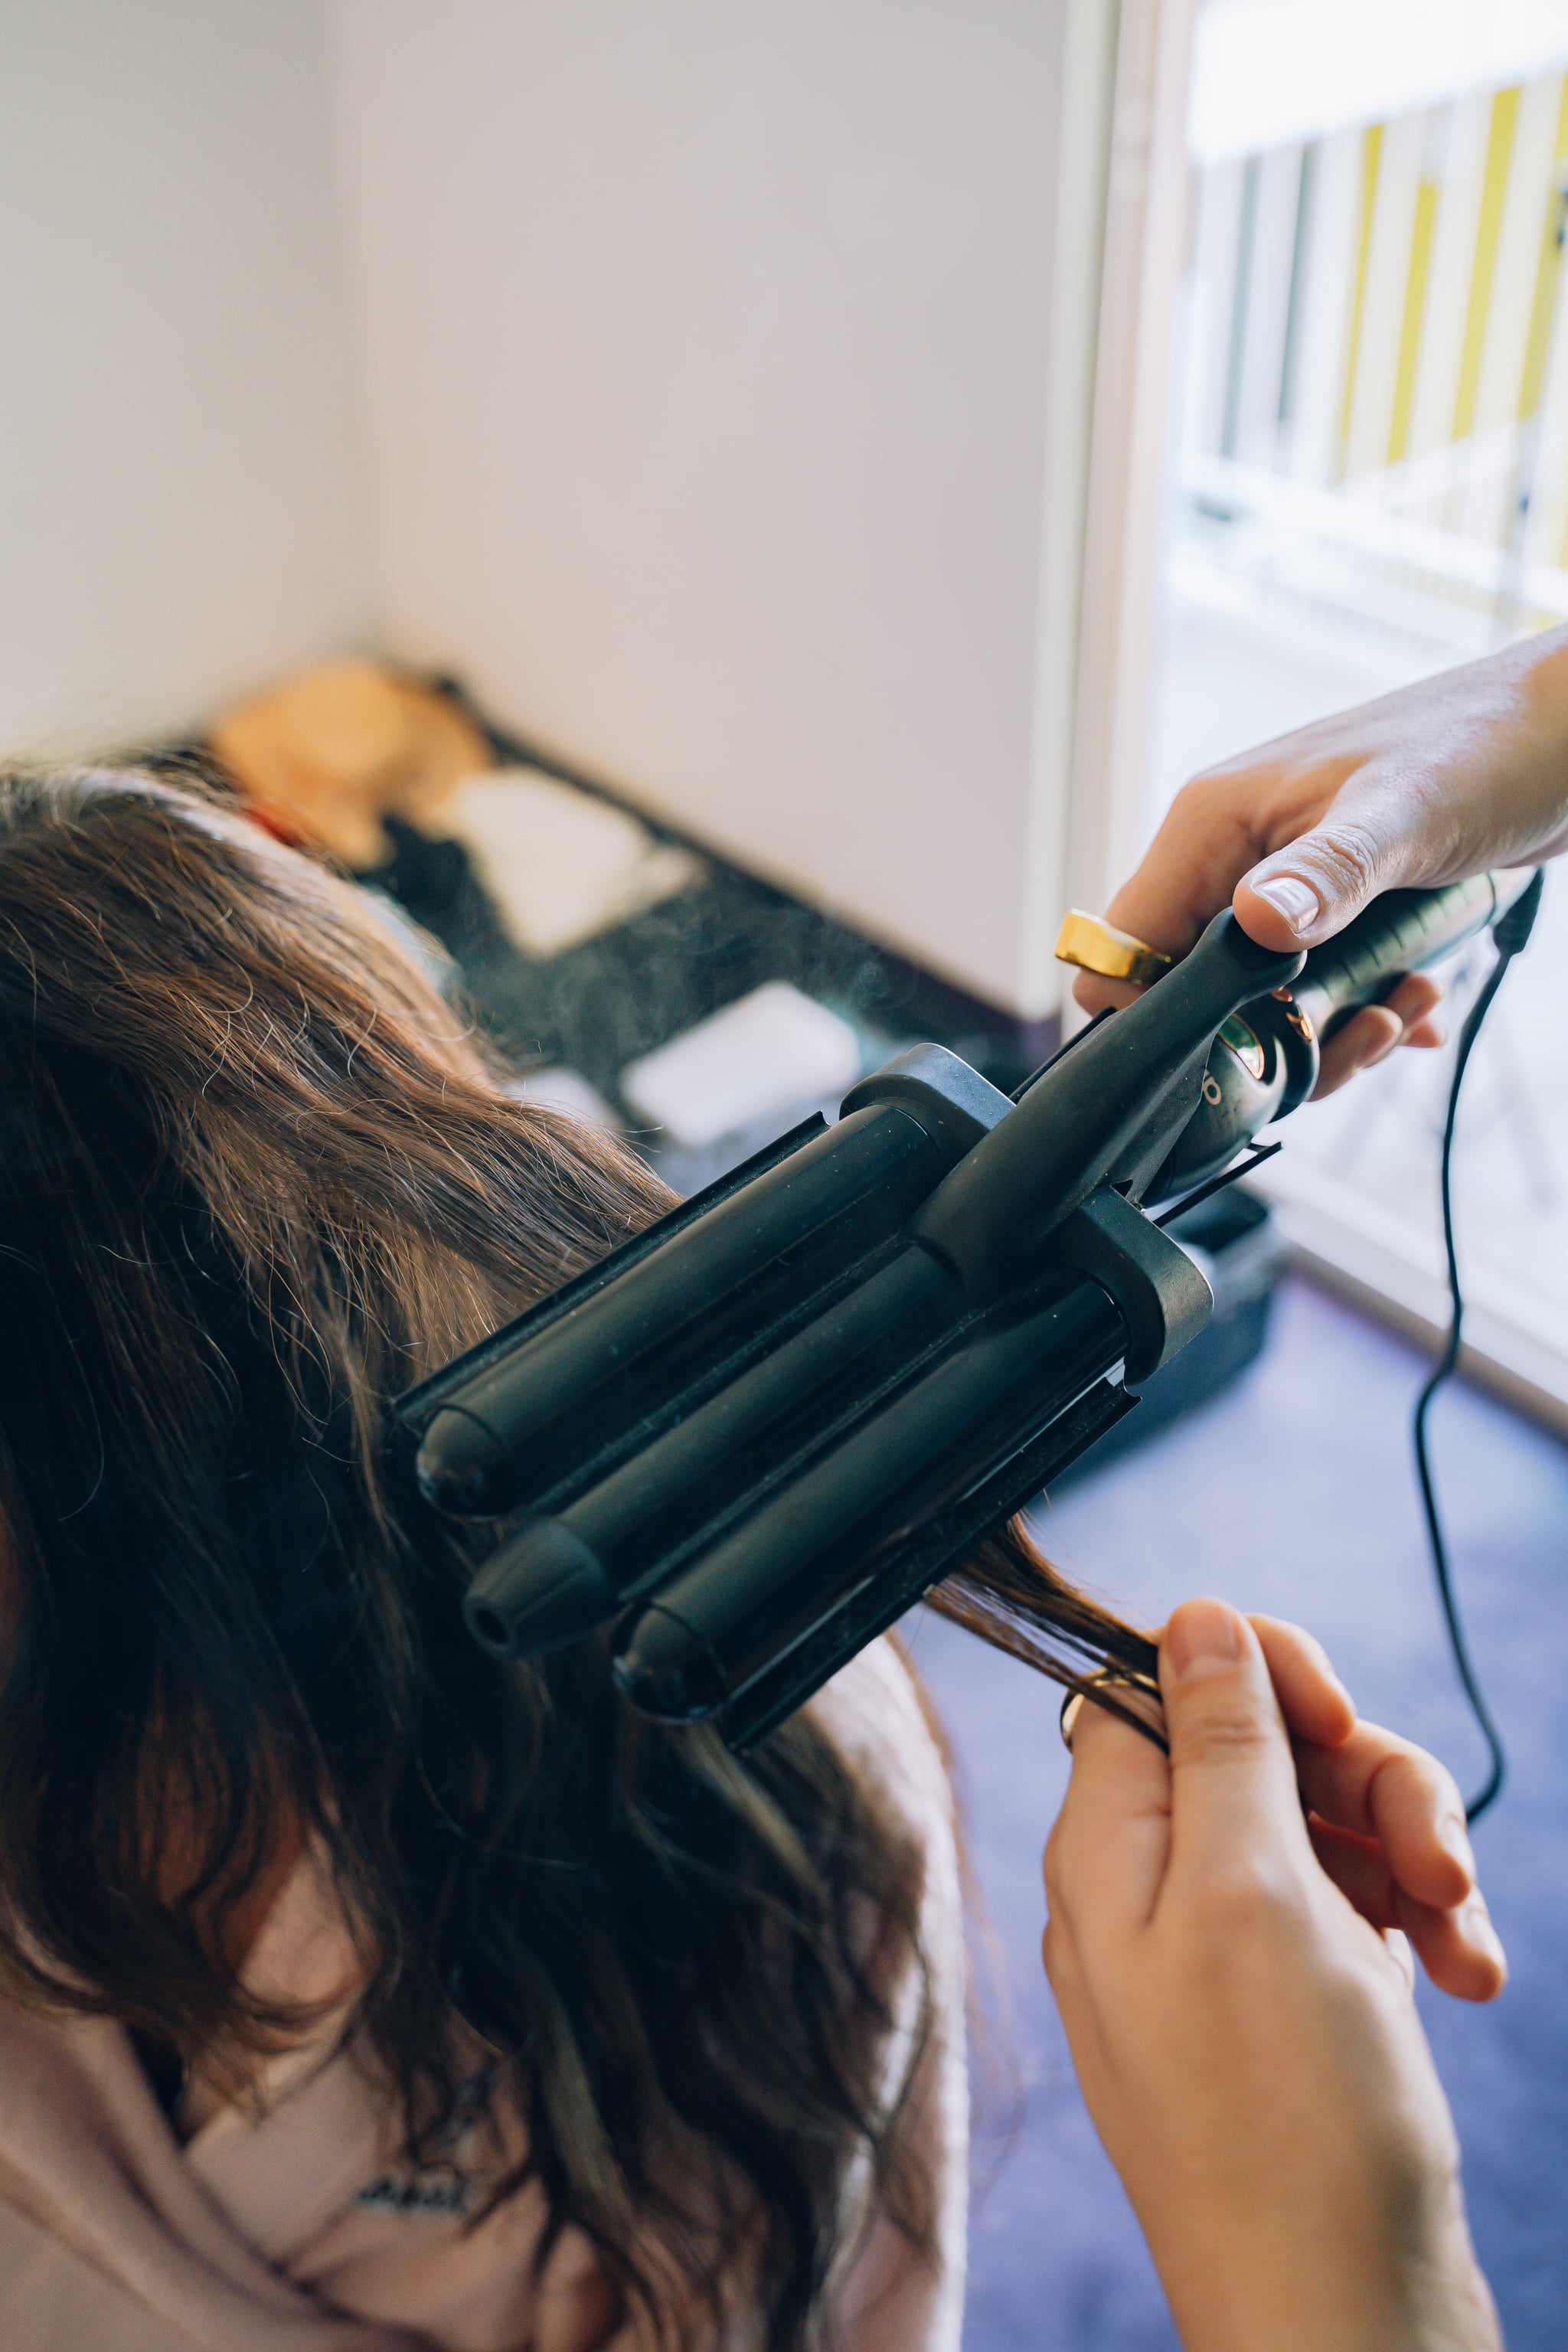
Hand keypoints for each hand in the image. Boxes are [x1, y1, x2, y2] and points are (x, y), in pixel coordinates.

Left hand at [1043, 1601, 1503, 2351]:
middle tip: (1433, 1855)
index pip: (1154, 1681)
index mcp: (1108, 1848)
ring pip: (1320, 1820)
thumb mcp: (1250, 1895)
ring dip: (1408, 1854)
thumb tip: (1189, 1616)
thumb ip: (1218, 1745)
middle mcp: (1150, 1888)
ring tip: (1460, 1932)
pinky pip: (1352, 1906)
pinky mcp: (1292, 2002)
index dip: (1254, 1671)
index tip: (1337, 1714)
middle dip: (1364, 1777)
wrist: (1346, 2324)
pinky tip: (1461, 1978)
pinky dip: (1415, 1922)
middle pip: (1258, 1746)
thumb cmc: (1289, 2124)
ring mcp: (1223, 1947)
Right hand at [1075, 624, 1567, 1094]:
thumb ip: (1325, 875)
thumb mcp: (1404, 817)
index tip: (1234, 1045)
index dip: (1153, 1012)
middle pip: (1186, 990)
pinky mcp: (1328, 909)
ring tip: (1402, 1012)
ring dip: (1328, 1029)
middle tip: (1357, 1035)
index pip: (1122, 943)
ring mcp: (1277, 884)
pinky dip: (1359, 1013)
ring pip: (1251, 1002)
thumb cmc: (1484, 747)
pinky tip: (1416, 1001)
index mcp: (1211, 824)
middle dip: (1262, 1037)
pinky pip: (1309, 987)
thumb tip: (1254, 926)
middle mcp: (1230, 857)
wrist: (1563, 732)